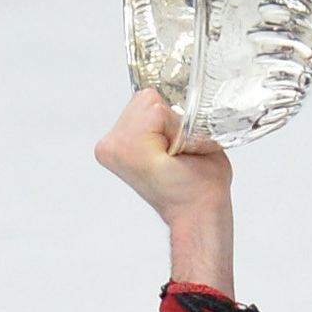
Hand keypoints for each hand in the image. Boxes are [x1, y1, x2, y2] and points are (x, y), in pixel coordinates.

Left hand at [96, 89, 235, 293]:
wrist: (195, 211)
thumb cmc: (200, 187)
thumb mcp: (201, 143)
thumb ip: (189, 114)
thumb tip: (182, 101)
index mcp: (127, 145)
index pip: (157, 105)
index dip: (178, 123)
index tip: (181, 149)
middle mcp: (112, 143)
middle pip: (145, 100)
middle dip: (168, 120)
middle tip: (176, 150)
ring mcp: (110, 146)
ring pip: (143, 105)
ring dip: (162, 124)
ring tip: (170, 151)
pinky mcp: (113, 147)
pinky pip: (139, 116)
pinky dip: (155, 128)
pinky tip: (161, 151)